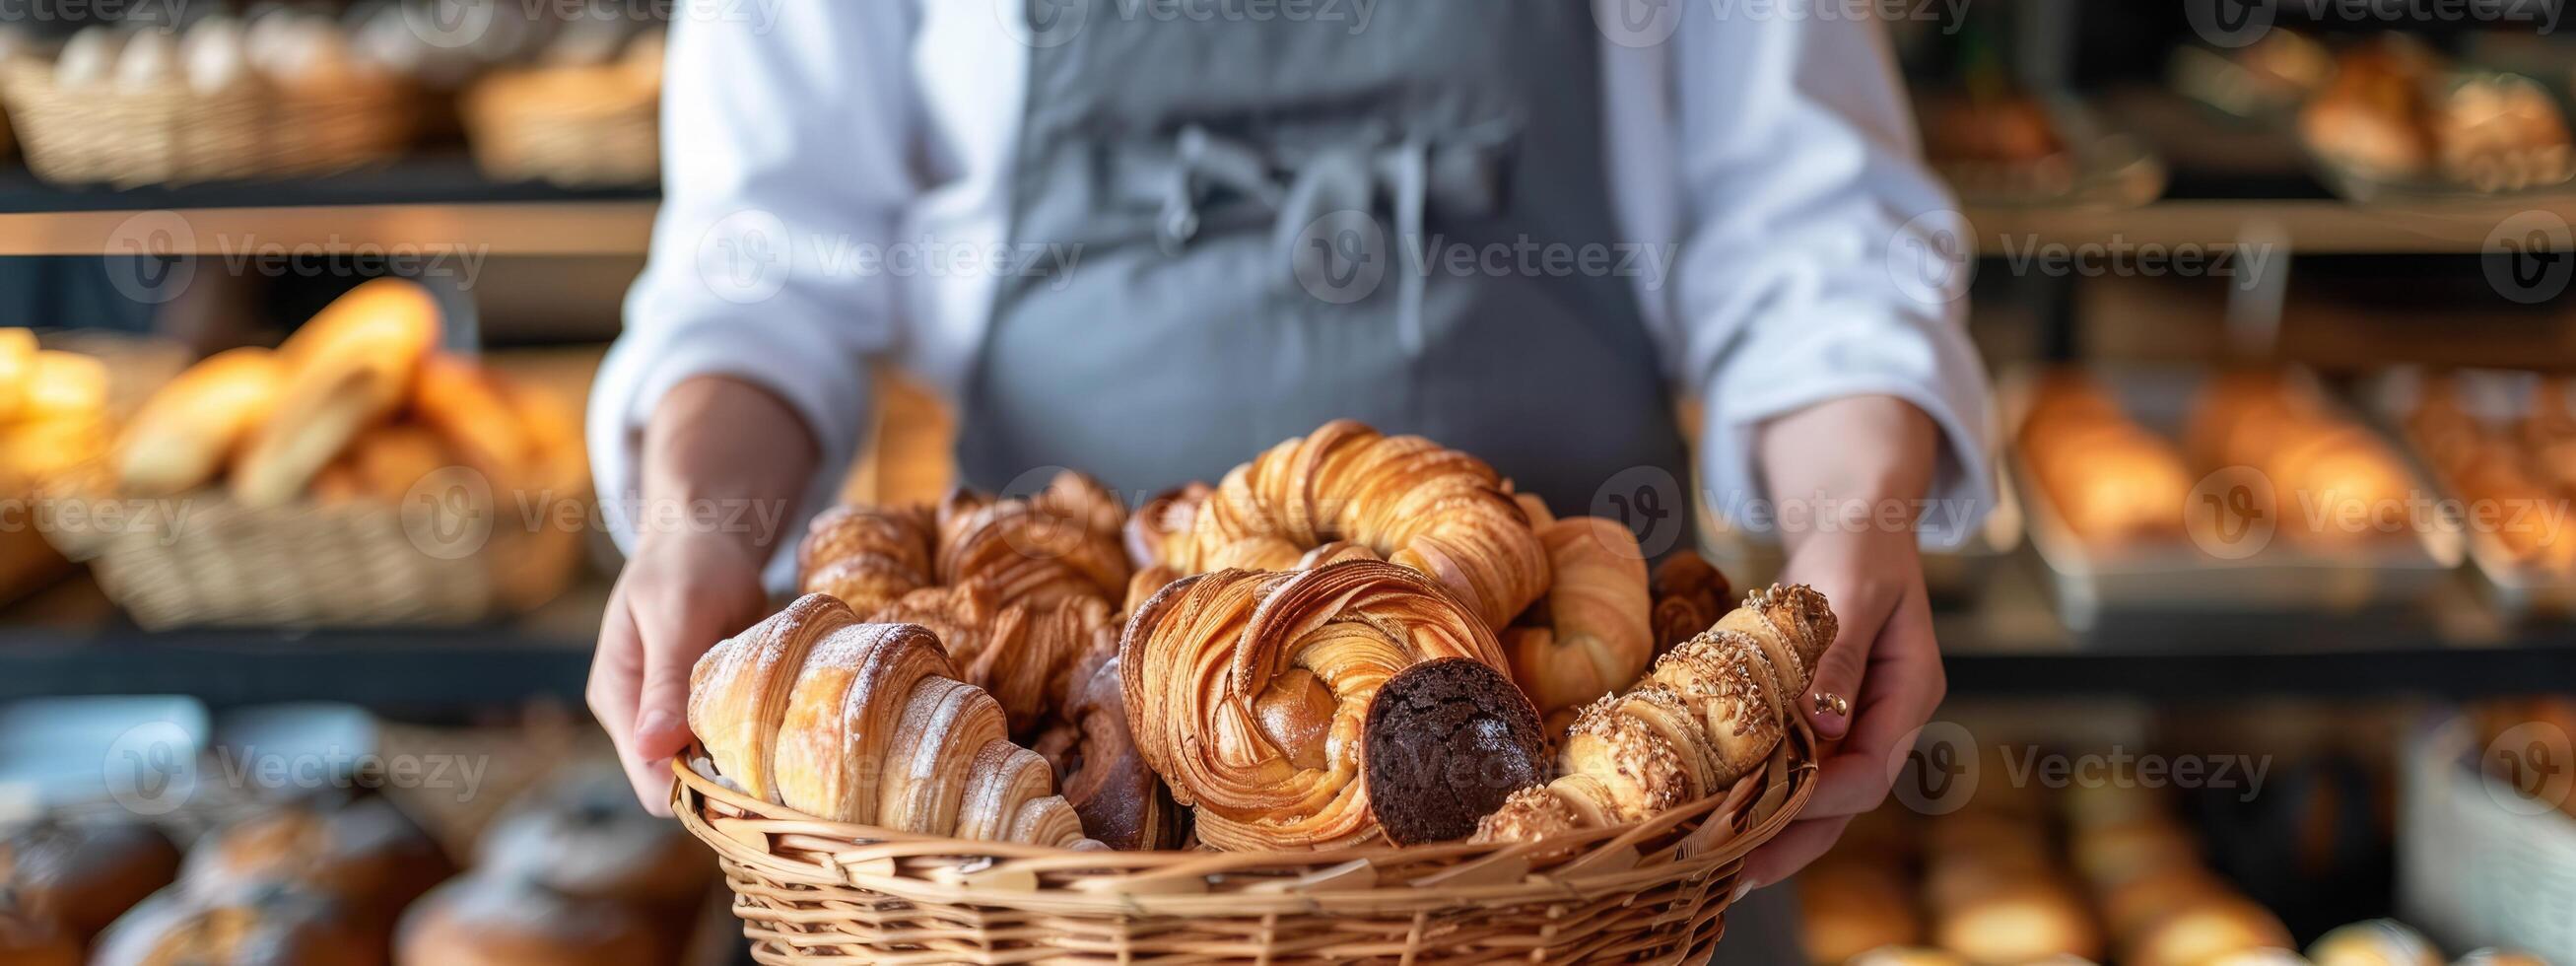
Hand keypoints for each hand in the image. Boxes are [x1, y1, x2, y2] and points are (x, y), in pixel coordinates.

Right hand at [590, 375, 817, 813]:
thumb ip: (665, 679)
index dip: (699, 792)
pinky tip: (784, 722)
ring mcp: (672, 715)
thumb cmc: (688, 563)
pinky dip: (755, 739)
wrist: (707, 533)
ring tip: (788, 738)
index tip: (755, 776)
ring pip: (710, 769)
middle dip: (727, 782)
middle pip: (682, 787)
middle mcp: (640, 719)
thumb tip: (653, 749)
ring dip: (745, 761)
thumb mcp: (677, 612)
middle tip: (784, 758)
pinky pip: (730, 742)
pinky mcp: (705, 706)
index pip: (651, 784)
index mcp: (619, 700)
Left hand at [1739, 528, 1943, 889]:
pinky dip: (1759, 793)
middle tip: (1732, 874)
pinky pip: (1794, 768)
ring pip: (1818, 795)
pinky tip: (1718, 815)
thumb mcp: (1849, 590)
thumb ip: (1840, 656)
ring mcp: (1855, 723)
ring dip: (1771, 829)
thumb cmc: (1856, 548)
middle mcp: (1885, 720)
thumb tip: (1824, 723)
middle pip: (1844, 801)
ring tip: (1716, 862)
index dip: (1820, 800)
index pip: (1870, 770)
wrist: (1851, 526)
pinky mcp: (1821, 719)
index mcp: (1910, 693)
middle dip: (1792, 840)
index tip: (1766, 817)